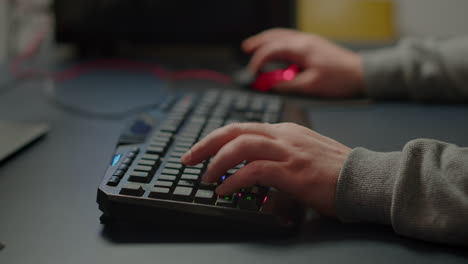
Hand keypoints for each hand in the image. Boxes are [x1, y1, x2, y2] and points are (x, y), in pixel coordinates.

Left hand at [181, 123, 351, 216]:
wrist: (364, 178)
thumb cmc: (335, 170)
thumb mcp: (302, 153)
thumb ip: (277, 155)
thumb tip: (252, 168)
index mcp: (285, 131)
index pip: (242, 127)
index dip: (217, 138)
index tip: (201, 150)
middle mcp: (283, 135)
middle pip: (235, 131)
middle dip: (206, 144)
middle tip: (188, 159)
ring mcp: (288, 151)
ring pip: (241, 146)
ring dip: (216, 162)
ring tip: (205, 177)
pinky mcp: (293, 170)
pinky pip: (254, 171)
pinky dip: (234, 180)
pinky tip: (225, 190)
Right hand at [242, 28, 364, 96]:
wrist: (362, 73)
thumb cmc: (340, 80)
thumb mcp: (311, 86)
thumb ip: (288, 85)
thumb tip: (271, 84)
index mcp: (302, 49)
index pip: (272, 50)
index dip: (258, 60)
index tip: (252, 72)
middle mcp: (305, 41)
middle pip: (275, 36)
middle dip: (259, 42)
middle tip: (246, 49)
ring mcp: (310, 41)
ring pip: (283, 35)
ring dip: (268, 40)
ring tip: (256, 46)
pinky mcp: (314, 45)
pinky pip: (291, 39)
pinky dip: (279, 43)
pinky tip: (277, 51)